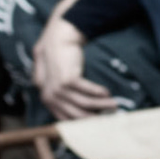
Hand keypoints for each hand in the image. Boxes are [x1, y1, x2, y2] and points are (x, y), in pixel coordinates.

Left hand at [33, 0, 121, 119]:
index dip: (81, 123)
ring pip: (83, 104)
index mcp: (46, 98)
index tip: (96, 123)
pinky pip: (87, 91)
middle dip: (93, 118)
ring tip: (114, 105)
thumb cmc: (57, 52)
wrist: (59, 34)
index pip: (64, 118)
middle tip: (108, 119)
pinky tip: (108, 92)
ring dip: (101, 105)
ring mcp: (57, 89)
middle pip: (75, 115)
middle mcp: (49, 96)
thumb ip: (54, 89)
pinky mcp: (67, 80)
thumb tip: (64, 104)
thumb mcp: (50, 73)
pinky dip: (98, 92)